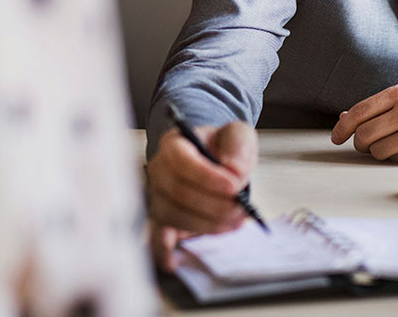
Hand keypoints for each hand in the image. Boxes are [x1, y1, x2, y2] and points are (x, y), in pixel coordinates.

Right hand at [148, 120, 257, 271]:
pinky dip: (164, 251)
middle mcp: (160, 170)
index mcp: (174, 144)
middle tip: (241, 208)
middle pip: (179, 193)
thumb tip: (235, 171)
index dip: (207, 176)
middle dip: (214, 205)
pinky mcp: (163, 219)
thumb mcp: (236, 135)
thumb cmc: (222, 146)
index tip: (234, 186)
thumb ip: (238, 146)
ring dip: (208, 224)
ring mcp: (158, 196)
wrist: (215, 157)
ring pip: (176, 216)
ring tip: (235, 220)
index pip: (182, 161)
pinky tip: (173, 262)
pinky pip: (157, 237)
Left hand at [330, 84, 397, 164]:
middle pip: (363, 134)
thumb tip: (343, 118)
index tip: (335, 138)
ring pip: (375, 150)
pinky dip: (395, 158)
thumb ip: (377, 108)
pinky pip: (394, 160)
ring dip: (377, 152)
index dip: (343, 128)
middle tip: (366, 144)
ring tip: (392, 145)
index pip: (359, 111)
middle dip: (359, 143)